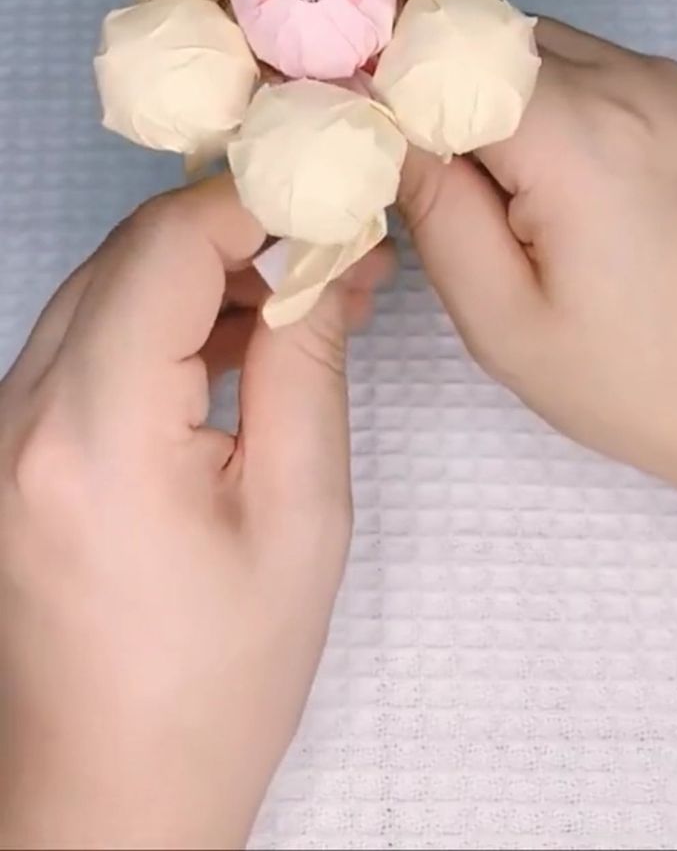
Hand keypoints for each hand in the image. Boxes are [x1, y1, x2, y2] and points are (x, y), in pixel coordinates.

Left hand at [0, 175, 390, 849]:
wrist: (112, 794)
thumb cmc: (216, 684)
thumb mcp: (300, 519)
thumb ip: (304, 366)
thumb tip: (322, 260)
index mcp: (93, 436)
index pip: (165, 249)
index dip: (252, 201)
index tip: (327, 197)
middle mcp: (21, 417)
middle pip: (127, 257)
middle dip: (233, 232)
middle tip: (331, 248)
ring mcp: (1, 433)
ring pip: (104, 291)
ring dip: (200, 277)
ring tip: (299, 298)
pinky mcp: (9, 449)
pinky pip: (83, 344)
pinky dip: (159, 324)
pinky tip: (232, 347)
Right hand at [399, 19, 676, 513]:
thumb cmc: (636, 377)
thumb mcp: (503, 318)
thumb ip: (431, 207)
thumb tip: (370, 122)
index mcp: (586, 137)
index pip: (446, 49)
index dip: (381, 74)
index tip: (336, 116)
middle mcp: (632, 84)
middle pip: (484, 38)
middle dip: (430, 87)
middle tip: (403, 168)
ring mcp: (662, 83)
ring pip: (526, 46)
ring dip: (480, 95)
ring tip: (477, 187)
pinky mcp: (676, 97)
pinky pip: (573, 66)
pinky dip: (531, 101)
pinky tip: (530, 177)